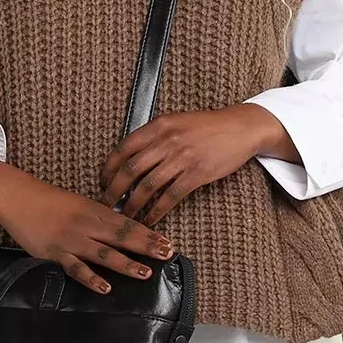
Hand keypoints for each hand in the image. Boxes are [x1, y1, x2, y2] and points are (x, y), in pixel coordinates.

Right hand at [0, 152, 174, 295]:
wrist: (17, 197)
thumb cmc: (48, 200)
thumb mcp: (79, 204)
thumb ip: (99, 218)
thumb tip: (122, 229)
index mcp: (94, 210)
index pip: (127, 224)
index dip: (148, 234)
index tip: (168, 243)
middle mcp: (87, 224)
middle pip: (121, 237)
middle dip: (146, 247)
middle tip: (167, 255)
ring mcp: (72, 239)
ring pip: (103, 253)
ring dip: (125, 264)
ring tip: (145, 273)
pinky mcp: (55, 252)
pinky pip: (75, 268)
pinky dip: (90, 278)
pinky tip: (105, 288)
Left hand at [97, 104, 292, 224]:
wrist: (240, 127)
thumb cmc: (207, 126)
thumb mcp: (175, 122)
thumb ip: (154, 136)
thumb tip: (130, 157)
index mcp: (158, 126)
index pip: (123, 149)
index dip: (108, 168)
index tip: (102, 181)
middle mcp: (166, 141)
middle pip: (130, 170)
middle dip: (114, 190)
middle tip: (106, 203)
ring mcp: (181, 158)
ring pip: (147, 186)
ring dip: (132, 204)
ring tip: (125, 216)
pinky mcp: (196, 174)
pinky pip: (170, 197)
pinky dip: (156, 211)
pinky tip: (150, 219)